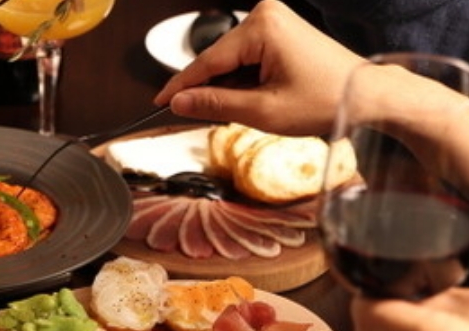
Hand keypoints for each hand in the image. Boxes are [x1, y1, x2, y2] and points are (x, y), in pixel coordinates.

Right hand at [152, 0, 363, 136]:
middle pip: (217, 60)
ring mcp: (274, 22)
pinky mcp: (280, 32)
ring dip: (228, 88)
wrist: (369, 95)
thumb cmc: (327, 99)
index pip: (206, 62)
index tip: (158, 103)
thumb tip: (178, 102)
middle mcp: (265, 16)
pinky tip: (253, 99)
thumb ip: (214, 105)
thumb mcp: (262, 111)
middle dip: (209, 90)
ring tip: (246, 111)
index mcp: (261, 28)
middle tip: (202, 118)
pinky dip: (243, 81)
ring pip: (230, 62)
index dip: (180, 87)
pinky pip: (246, 58)